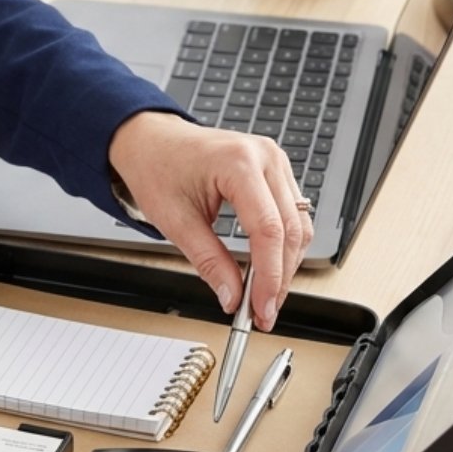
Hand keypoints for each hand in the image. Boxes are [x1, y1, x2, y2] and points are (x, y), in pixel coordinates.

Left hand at [108, 112, 312, 330]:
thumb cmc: (158, 167)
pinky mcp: (276, 170)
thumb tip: (232, 296)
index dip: (270, 276)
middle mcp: (265, 157)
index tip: (262, 308)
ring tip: (265, 295)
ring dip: (287, 263)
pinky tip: (269, 267)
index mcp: (238, 163)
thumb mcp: (176, 221)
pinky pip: (292, 213)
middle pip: (291, 229)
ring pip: (299, 224)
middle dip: (281, 277)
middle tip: (264, 310)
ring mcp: (275, 161)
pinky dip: (284, 244)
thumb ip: (208, 261)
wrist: (153, 140)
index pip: (268, 229)